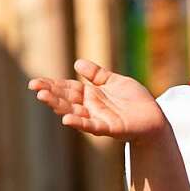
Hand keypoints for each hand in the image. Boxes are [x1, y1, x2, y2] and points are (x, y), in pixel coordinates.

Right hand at [28, 59, 165, 141]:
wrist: (154, 117)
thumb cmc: (135, 100)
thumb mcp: (115, 81)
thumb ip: (98, 74)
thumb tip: (78, 63)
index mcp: (90, 95)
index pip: (67, 88)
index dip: (52, 85)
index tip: (35, 82)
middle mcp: (90, 107)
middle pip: (66, 99)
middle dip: (50, 94)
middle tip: (35, 88)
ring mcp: (98, 118)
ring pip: (74, 112)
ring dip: (59, 106)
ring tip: (43, 98)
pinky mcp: (109, 128)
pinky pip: (91, 125)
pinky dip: (79, 122)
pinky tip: (66, 119)